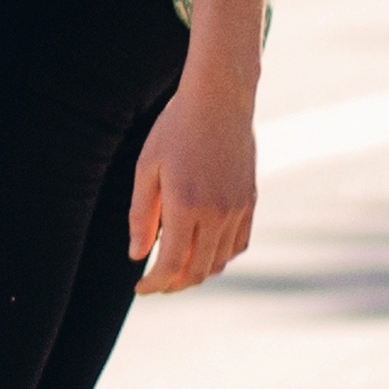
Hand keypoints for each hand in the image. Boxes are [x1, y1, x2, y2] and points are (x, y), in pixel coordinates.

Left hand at [121, 86, 255, 295]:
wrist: (220, 100)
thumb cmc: (175, 129)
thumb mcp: (147, 168)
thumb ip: (141, 216)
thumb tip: (137, 255)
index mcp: (186, 205)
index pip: (171, 265)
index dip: (154, 284)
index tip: (140, 288)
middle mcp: (217, 213)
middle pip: (197, 271)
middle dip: (173, 285)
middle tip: (154, 284)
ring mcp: (238, 208)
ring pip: (220, 262)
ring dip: (196, 274)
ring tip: (174, 270)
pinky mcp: (251, 201)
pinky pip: (238, 245)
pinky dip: (220, 257)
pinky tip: (202, 253)